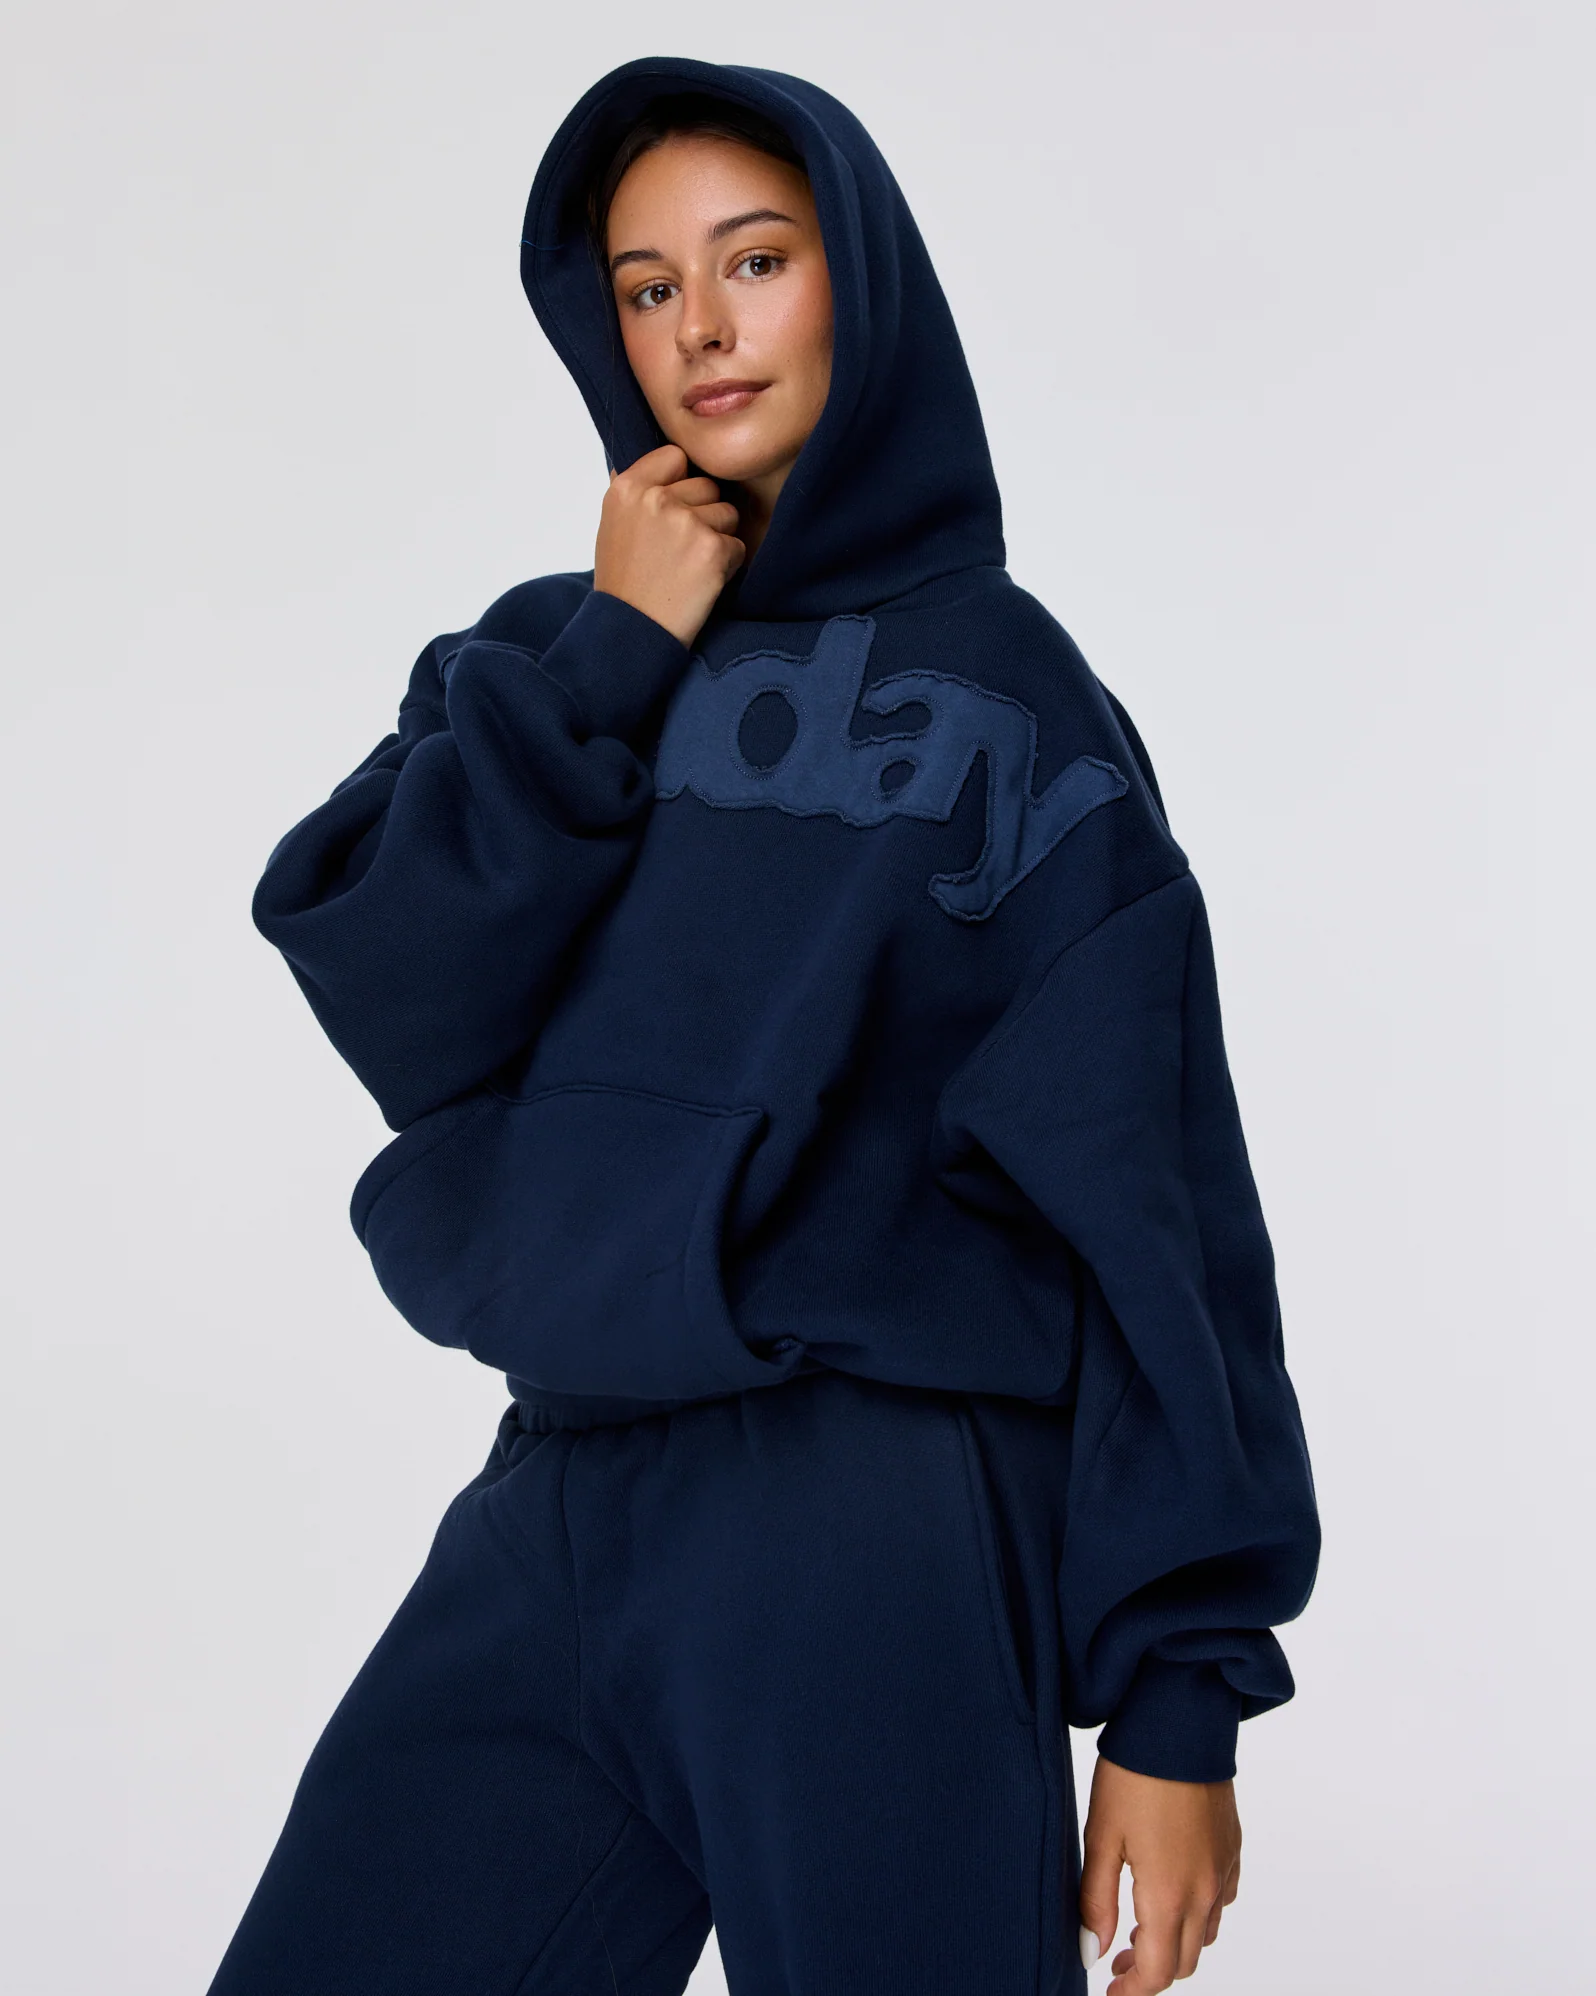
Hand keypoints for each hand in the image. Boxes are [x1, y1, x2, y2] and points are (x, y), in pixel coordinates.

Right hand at [593, 443, 744, 648]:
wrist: (631, 633)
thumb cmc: (625, 583)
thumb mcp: (615, 524)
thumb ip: (641, 491)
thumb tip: (672, 461)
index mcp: (627, 488)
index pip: (676, 457)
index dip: (681, 483)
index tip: (672, 510)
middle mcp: (656, 499)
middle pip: (707, 486)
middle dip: (702, 514)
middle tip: (678, 550)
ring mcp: (685, 523)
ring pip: (727, 514)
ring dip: (717, 539)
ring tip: (688, 567)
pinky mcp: (711, 550)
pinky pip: (738, 546)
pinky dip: (726, 566)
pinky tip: (700, 583)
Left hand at [1078, 1756, 1240, 1991]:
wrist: (1179, 1724)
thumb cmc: (1133, 1775)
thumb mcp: (1100, 1837)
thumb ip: (1095, 1901)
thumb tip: (1093, 1952)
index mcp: (1169, 1894)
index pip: (1159, 1972)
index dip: (1133, 1992)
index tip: (1109, 1991)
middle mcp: (1205, 1891)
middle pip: (1185, 1961)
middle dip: (1151, 1971)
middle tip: (1116, 1962)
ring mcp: (1224, 1870)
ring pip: (1206, 1934)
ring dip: (1175, 1943)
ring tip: (1139, 1929)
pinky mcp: (1233, 1849)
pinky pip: (1222, 1900)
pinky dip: (1198, 1912)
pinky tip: (1172, 1891)